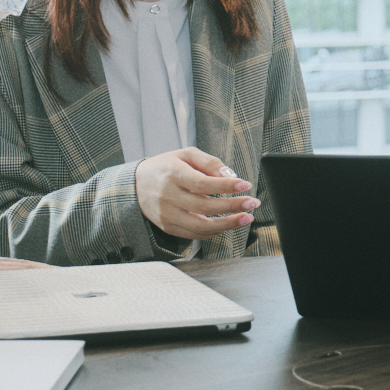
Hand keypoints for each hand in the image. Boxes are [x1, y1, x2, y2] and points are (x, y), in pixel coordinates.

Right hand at [135, 148, 260, 241]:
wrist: (136, 185)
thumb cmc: (166, 167)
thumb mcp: (185, 155)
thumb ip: (209, 162)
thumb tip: (231, 175)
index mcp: (172, 174)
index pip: (202, 184)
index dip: (226, 186)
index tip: (245, 185)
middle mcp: (168, 196)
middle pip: (204, 206)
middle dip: (232, 206)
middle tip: (253, 203)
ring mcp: (167, 214)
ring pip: (200, 226)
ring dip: (227, 224)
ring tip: (246, 218)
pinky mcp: (168, 227)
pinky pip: (194, 234)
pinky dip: (214, 231)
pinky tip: (229, 224)